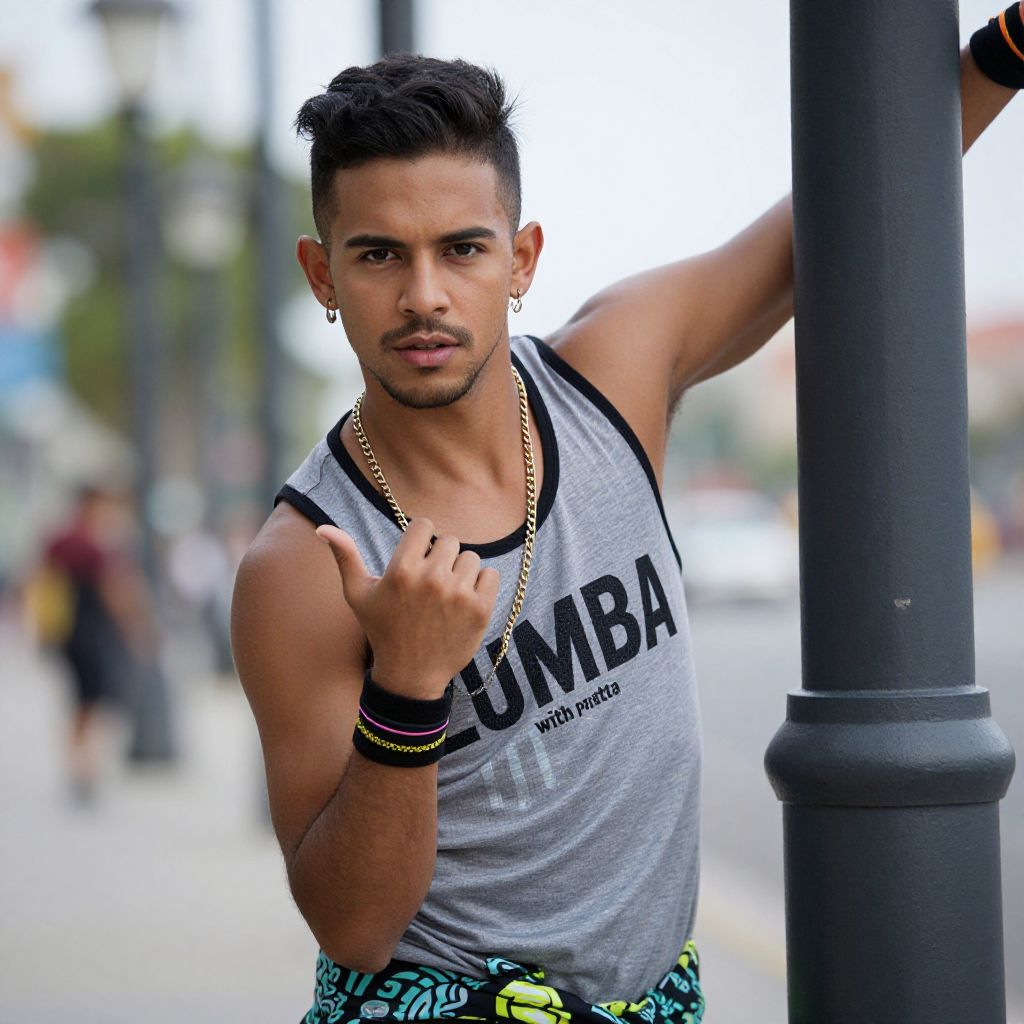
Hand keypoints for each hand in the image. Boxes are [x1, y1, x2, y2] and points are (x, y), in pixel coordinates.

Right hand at [316, 518, 499, 698]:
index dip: (421, 541)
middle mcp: (431, 578)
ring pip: (471, 558)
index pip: (425, 525)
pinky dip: (482, 586)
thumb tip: (323, 528)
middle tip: (430, 585)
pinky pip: (491, 575)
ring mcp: (458, 594)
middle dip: (441, 559)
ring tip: (446, 596)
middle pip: (450, 541)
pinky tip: (465, 602)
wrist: (410, 676)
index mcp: (401, 569)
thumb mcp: (357, 595)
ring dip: (461, 573)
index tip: (418, 559)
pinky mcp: (481, 609)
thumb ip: (344, 557)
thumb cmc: (382, 631)